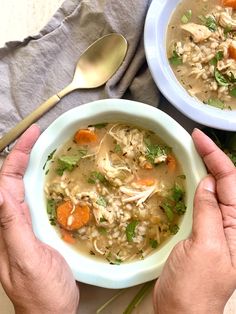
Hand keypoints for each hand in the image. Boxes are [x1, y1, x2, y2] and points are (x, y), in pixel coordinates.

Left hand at [0, 125, 79, 313]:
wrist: (51, 313)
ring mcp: (24, 226)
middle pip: (12, 180)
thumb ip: (11, 227)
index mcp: (5, 225)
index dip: (17, 156)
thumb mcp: (27, 260)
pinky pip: (36, 201)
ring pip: (24, 188)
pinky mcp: (37, 231)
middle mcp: (11, 221)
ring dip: (32, 166)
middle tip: (40, 135)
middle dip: (23, 154)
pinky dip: (42, 184)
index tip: (32, 135)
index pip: (6, 182)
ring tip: (45, 148)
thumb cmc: (41, 292)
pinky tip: (52, 178)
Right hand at [153, 128, 235, 313]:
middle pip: (225, 182)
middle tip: (194, 139)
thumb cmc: (195, 285)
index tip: (199, 137)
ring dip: (205, 169)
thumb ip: (209, 212)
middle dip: (212, 158)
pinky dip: (196, 186)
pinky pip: (202, 202)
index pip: (230, 182)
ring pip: (213, 190)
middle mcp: (231, 223)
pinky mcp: (201, 231)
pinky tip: (190, 179)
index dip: (216, 157)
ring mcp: (216, 227)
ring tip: (192, 152)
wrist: (180, 310)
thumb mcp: (205, 246)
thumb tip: (207, 182)